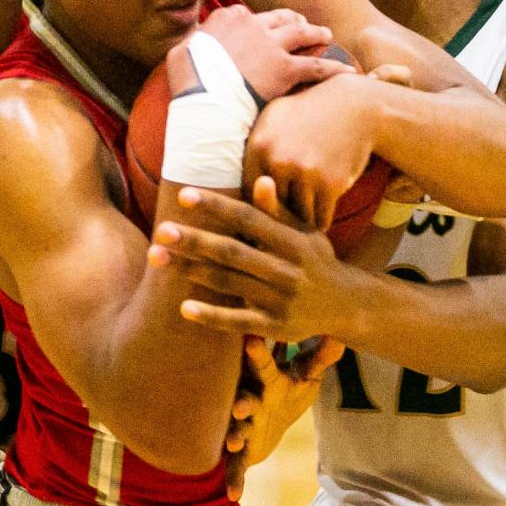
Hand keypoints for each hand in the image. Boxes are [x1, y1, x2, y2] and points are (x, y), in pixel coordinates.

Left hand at [149, 177, 348, 340]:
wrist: (346, 304)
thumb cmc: (315, 258)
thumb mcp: (304, 231)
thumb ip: (277, 211)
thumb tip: (261, 178)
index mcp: (292, 241)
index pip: (248, 218)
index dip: (216, 206)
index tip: (184, 195)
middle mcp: (288, 270)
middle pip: (232, 252)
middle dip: (195, 241)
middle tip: (162, 231)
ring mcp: (282, 301)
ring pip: (230, 283)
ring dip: (192, 271)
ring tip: (159, 258)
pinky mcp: (276, 327)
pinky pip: (238, 321)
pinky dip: (211, 316)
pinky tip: (183, 308)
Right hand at [177, 5, 348, 101]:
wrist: (206, 100)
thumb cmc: (188, 81)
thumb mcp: (181, 52)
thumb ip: (193, 41)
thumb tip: (191, 41)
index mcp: (228, 19)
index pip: (248, 15)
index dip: (257, 23)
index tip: (262, 28)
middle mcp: (253, 25)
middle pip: (279, 18)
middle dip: (292, 20)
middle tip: (301, 24)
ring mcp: (272, 45)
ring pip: (301, 33)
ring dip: (315, 33)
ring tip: (326, 35)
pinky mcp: (287, 68)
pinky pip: (316, 66)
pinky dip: (333, 68)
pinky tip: (346, 71)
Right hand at [224, 334, 343, 500]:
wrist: (269, 420)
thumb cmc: (286, 387)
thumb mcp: (304, 374)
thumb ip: (320, 358)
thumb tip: (339, 335)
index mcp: (266, 380)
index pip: (264, 365)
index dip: (258, 353)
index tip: (252, 339)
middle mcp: (251, 400)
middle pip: (244, 399)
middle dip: (242, 403)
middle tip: (240, 405)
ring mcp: (245, 426)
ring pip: (237, 430)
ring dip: (235, 436)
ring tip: (235, 443)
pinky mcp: (243, 451)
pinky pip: (236, 466)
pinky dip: (235, 479)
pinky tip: (234, 495)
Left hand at [244, 72, 379, 227]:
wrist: (355, 106)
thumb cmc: (309, 112)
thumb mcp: (274, 117)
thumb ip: (253, 146)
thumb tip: (227, 177)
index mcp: (259, 145)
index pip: (248, 192)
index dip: (255, 206)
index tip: (260, 217)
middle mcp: (278, 160)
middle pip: (270, 207)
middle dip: (278, 217)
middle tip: (280, 228)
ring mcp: (305, 172)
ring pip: (296, 216)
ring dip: (302, 223)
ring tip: (301, 228)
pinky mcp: (331, 183)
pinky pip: (321, 217)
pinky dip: (321, 222)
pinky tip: (321, 221)